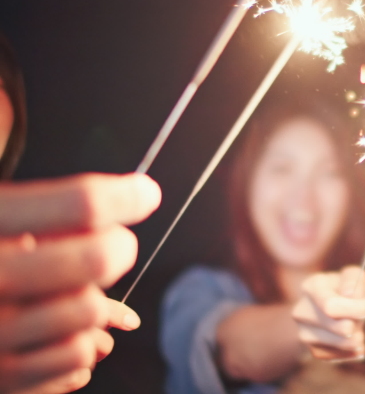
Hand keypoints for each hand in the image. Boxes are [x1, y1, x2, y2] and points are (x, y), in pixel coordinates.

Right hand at [0, 173, 160, 392]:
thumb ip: (52, 211)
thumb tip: (139, 197)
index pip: (79, 203)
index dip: (125, 197)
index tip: (147, 194)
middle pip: (98, 258)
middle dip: (118, 248)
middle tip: (119, 246)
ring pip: (91, 311)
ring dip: (96, 305)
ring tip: (75, 295)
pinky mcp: (0, 378)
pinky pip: (78, 359)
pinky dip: (84, 347)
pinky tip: (62, 334)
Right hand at [292, 266, 364, 361]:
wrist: (336, 304)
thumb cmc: (347, 287)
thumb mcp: (353, 275)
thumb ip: (353, 280)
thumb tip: (349, 294)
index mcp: (311, 287)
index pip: (331, 305)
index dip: (357, 308)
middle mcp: (301, 310)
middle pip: (335, 326)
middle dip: (357, 324)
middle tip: (364, 320)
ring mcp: (303, 331)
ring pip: (336, 343)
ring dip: (356, 339)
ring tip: (362, 332)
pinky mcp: (311, 348)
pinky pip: (333, 356)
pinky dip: (350, 353)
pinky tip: (359, 345)